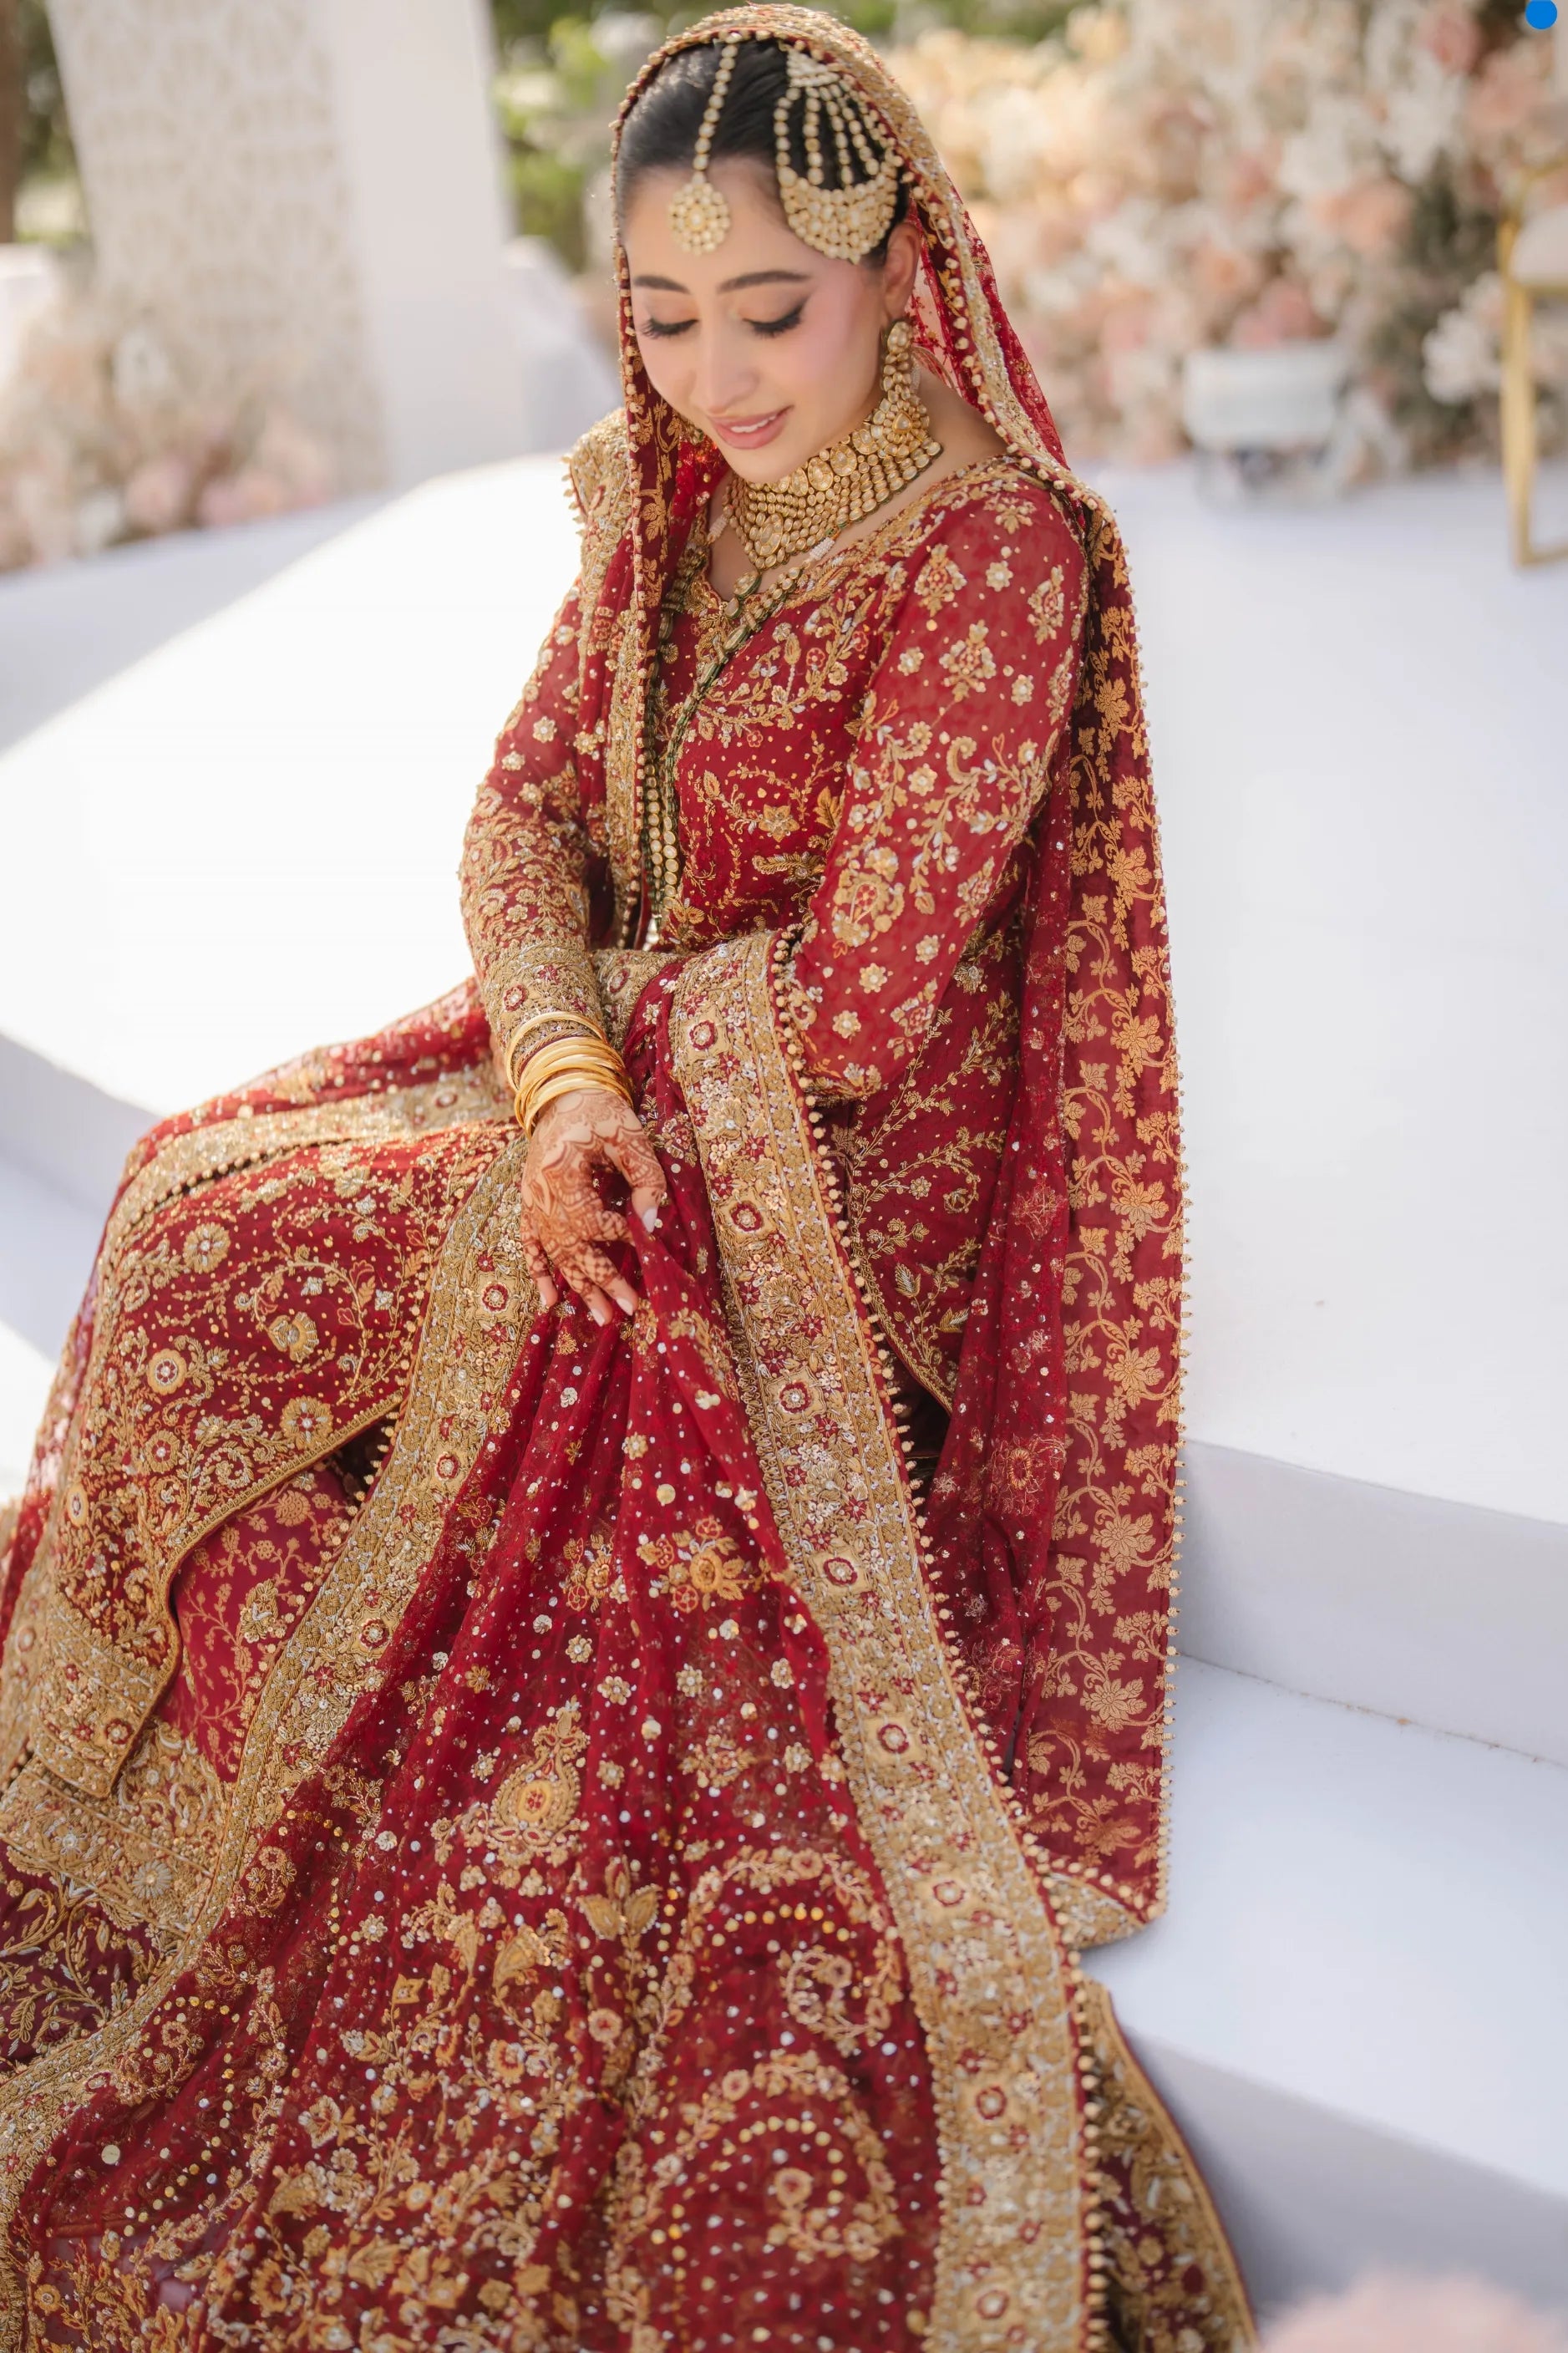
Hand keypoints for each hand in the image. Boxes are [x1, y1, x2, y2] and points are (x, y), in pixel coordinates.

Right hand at [519, 1087, 666, 1323]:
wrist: (562, 1091)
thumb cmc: (600, 1109)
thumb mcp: (628, 1135)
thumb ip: (644, 1177)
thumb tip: (650, 1225)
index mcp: (560, 1172)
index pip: (591, 1219)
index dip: (618, 1236)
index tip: (646, 1247)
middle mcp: (539, 1193)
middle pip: (571, 1247)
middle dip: (602, 1280)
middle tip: (628, 1309)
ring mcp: (530, 1200)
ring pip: (553, 1253)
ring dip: (578, 1286)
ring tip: (602, 1317)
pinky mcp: (529, 1202)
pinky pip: (529, 1244)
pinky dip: (539, 1273)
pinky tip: (550, 1301)